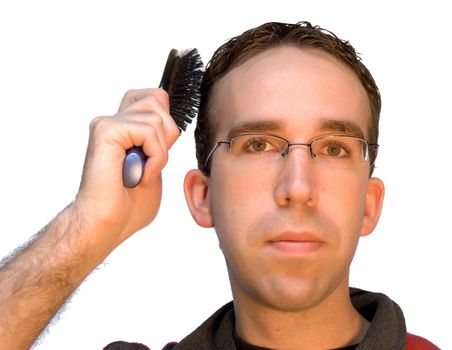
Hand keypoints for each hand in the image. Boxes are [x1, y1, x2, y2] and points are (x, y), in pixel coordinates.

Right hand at [73, 88, 178, 248]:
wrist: (106, 225)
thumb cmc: (127, 205)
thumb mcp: (154, 166)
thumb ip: (160, 141)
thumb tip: (170, 123)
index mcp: (123, 128)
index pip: (153, 97)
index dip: (166, 120)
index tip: (159, 151)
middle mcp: (113, 121)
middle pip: (157, 98)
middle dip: (168, 132)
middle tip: (154, 161)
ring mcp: (108, 124)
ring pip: (156, 116)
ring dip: (161, 151)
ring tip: (146, 172)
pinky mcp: (107, 131)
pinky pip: (148, 130)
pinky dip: (155, 156)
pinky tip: (142, 175)